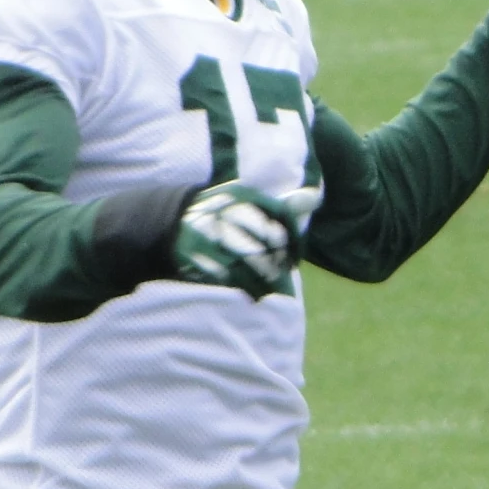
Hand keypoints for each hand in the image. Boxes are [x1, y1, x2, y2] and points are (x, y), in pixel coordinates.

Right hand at [172, 181, 318, 297]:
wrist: (173, 220)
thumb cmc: (225, 214)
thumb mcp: (249, 202)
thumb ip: (282, 206)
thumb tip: (315, 197)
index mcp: (242, 194)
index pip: (280, 217)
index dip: (292, 243)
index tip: (293, 261)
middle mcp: (224, 210)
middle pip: (264, 244)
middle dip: (275, 265)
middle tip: (280, 277)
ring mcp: (207, 233)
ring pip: (245, 264)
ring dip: (261, 281)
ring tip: (268, 290)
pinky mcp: (194, 255)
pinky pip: (224, 277)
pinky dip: (240, 289)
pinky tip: (249, 294)